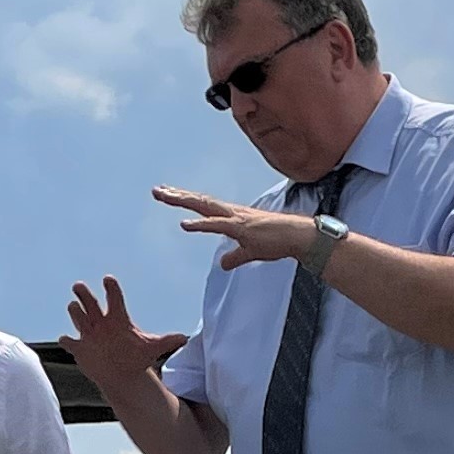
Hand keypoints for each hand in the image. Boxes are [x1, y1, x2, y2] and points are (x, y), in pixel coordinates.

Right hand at [62, 277, 186, 402]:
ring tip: (76, 308)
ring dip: (75, 312)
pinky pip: (69, 342)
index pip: (113, 297)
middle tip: (78, 286)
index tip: (108, 279)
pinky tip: (68, 340)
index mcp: (117, 318)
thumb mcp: (152, 348)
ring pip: (77, 316)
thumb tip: (185, 338)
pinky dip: (68, 340)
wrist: (123, 375)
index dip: (111, 287)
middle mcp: (101, 322)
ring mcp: (89, 334)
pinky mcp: (80, 348)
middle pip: (89, 301)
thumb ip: (166, 341)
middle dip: (83, 293)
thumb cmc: (137, 358)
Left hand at [151, 185, 313, 266]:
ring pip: (204, 206)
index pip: (203, 206)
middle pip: (198, 201)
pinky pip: (217, 225)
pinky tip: (184, 224)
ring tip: (164, 196)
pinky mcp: (241, 227)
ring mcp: (235, 218)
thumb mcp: (250, 252)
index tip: (169, 194)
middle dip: (177, 195)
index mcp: (231, 216)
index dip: (185, 200)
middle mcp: (231, 212)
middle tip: (156, 190)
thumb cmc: (277, 241)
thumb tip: (222, 264)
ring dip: (183, 201)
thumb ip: (234, 257)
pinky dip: (200, 224)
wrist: (298, 237)